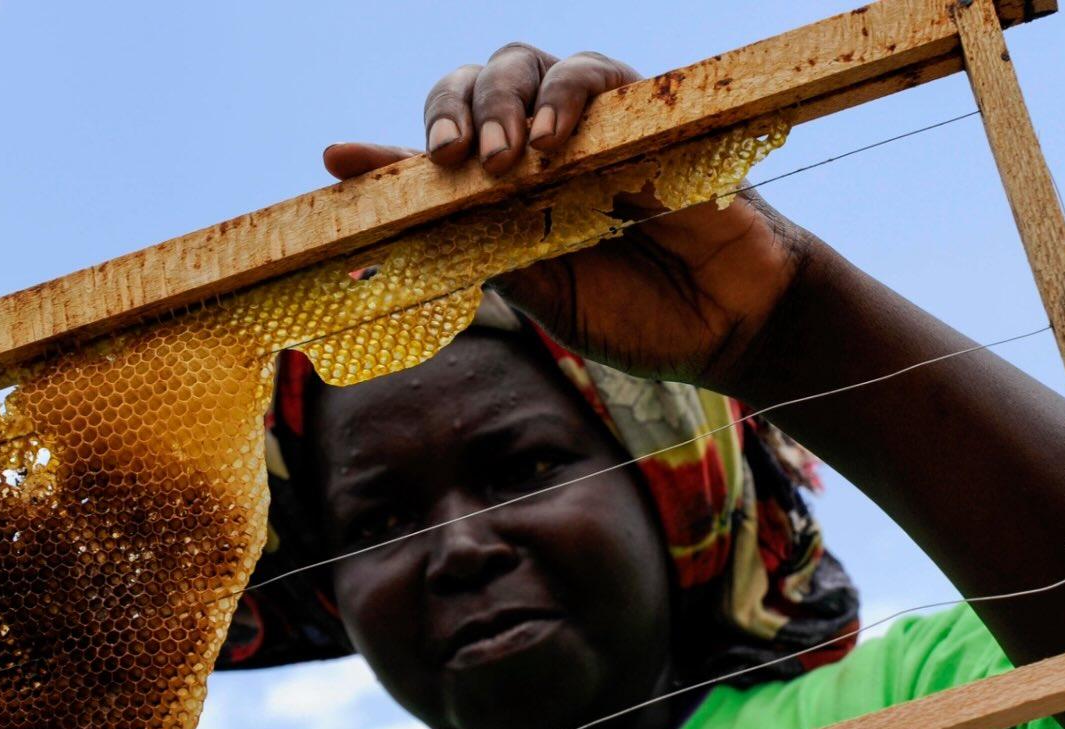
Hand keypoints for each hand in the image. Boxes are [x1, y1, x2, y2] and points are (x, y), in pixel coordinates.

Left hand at [323, 43, 806, 389]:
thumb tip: (392, 227)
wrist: (726, 327)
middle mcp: (545, 147)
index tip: (338, 159)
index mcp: (510, 191)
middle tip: (451, 160)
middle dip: (452, 113)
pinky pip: (597, 75)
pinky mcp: (647, 113)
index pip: (441, 149)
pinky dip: (567, 96)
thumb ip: (475, 249)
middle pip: (478, 86)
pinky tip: (555, 141)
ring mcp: (594, 125)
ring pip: (528, 66)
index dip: (389, 150)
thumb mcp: (539, 291)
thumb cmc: (636, 312)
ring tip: (504, 160)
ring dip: (505, 102)